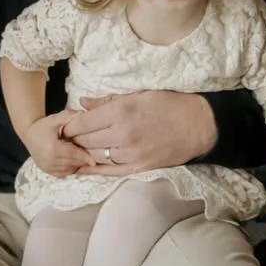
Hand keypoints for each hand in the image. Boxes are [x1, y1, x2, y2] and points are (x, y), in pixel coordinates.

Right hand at [23, 111, 93, 177]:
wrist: (29, 134)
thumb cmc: (43, 125)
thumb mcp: (55, 118)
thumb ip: (69, 116)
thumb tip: (83, 114)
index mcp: (53, 149)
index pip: (74, 155)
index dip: (85, 157)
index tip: (95, 160)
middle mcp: (50, 160)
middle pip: (73, 163)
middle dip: (83, 160)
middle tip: (93, 157)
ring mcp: (47, 167)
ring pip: (69, 170)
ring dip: (78, 165)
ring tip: (84, 158)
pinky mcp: (47, 171)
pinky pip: (63, 173)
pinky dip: (71, 169)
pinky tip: (75, 162)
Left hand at [63, 91, 215, 170]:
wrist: (199, 126)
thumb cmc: (170, 104)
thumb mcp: (139, 94)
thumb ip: (108, 100)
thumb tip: (82, 103)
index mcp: (122, 112)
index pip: (82, 122)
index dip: (70, 124)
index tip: (67, 124)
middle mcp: (123, 135)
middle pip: (84, 141)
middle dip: (74, 139)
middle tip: (69, 137)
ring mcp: (131, 154)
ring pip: (94, 157)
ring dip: (84, 153)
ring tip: (78, 149)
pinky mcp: (139, 168)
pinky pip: (109, 172)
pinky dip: (94, 169)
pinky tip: (85, 167)